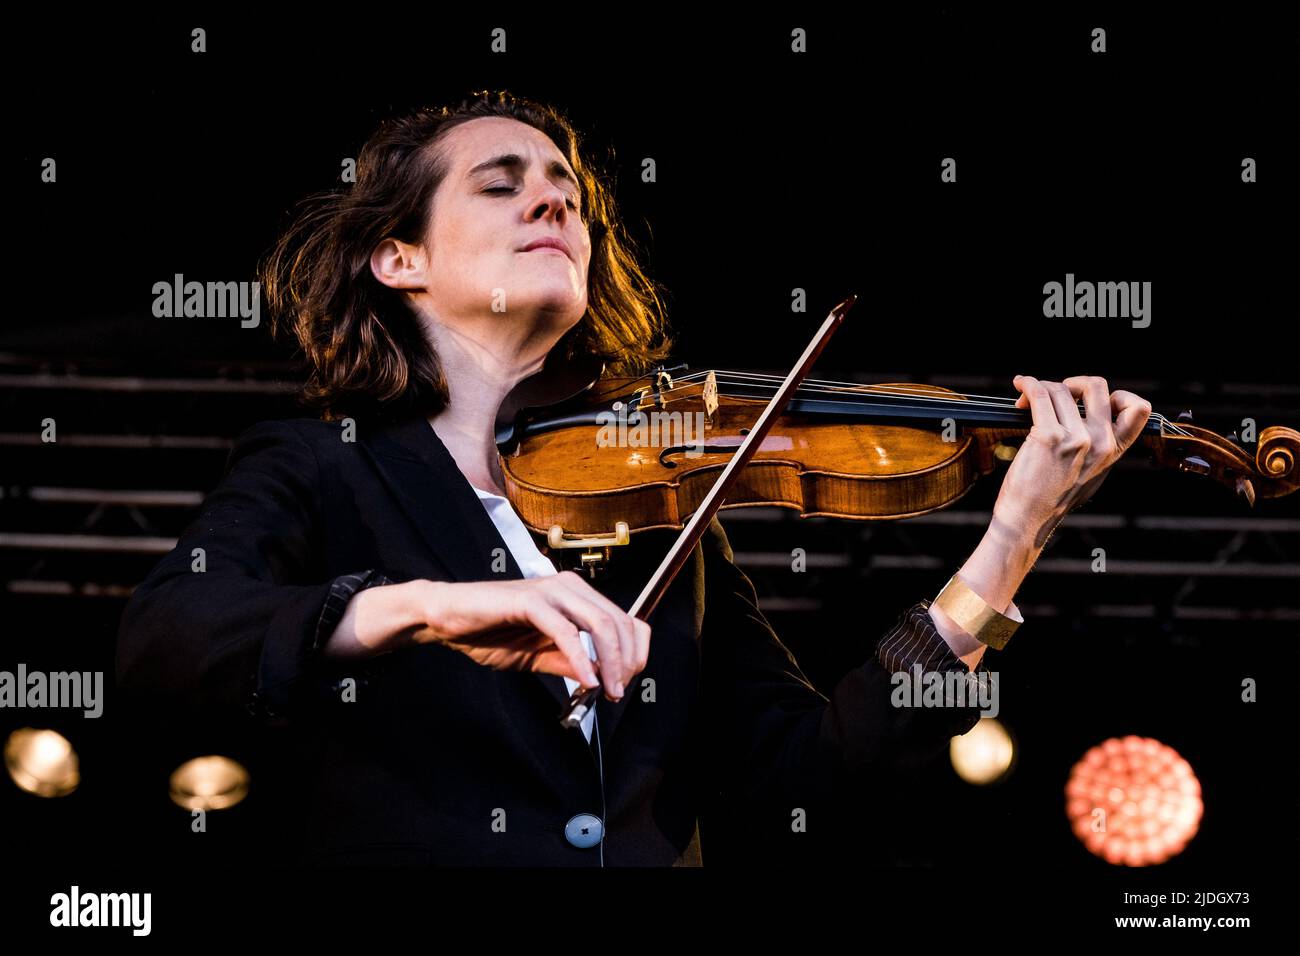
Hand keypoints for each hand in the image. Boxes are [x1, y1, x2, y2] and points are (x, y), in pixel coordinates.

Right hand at [417, 571, 649, 701]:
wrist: (447, 617)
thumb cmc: (489, 631)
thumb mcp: (539, 655)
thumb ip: (570, 663)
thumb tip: (601, 680)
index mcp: (576, 596)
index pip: (625, 619)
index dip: (634, 652)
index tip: (627, 682)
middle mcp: (569, 587)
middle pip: (619, 622)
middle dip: (626, 662)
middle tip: (618, 692)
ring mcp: (551, 591)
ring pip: (600, 624)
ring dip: (610, 662)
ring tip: (607, 690)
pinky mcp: (530, 601)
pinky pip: (566, 632)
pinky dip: (580, 658)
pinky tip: (584, 680)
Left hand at [993, 375, 1151, 548]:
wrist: (1029, 519)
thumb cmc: (1051, 498)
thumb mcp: (1091, 474)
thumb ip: (1098, 449)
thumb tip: (1090, 420)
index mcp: (1114, 451)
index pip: (1139, 409)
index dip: (1118, 394)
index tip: (1092, 401)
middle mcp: (1100, 442)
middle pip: (1097, 386)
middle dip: (1074, 382)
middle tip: (1055, 394)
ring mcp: (1076, 439)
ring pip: (1061, 389)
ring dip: (1041, 387)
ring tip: (1027, 399)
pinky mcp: (1049, 437)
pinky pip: (1040, 394)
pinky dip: (1028, 384)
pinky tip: (1021, 385)